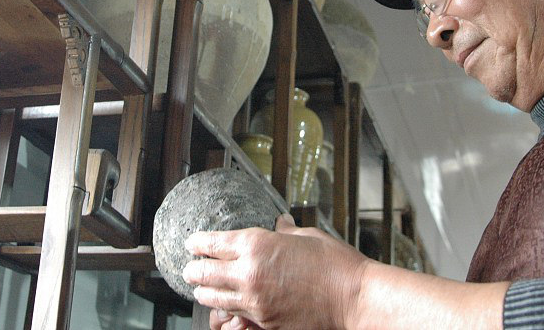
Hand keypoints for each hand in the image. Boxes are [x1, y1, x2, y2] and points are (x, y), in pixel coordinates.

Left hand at [183, 213, 369, 328]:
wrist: (353, 298)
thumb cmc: (335, 264)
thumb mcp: (307, 237)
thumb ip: (285, 232)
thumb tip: (279, 224)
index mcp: (257, 245)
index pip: (212, 244)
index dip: (197, 243)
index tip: (192, 243)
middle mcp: (249, 273)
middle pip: (205, 273)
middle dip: (193, 270)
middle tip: (190, 268)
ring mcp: (255, 302)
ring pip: (215, 298)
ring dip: (204, 292)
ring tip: (201, 289)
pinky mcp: (264, 323)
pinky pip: (236, 316)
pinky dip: (227, 310)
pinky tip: (227, 307)